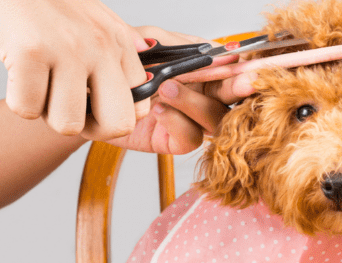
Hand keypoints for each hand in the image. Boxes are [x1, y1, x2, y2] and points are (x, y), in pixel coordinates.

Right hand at [0, 0, 149, 138]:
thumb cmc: (40, 6)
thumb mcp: (91, 20)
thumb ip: (120, 52)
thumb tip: (147, 88)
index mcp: (118, 40)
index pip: (138, 108)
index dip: (110, 119)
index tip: (88, 106)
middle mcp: (99, 44)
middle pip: (118, 125)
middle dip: (89, 129)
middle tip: (66, 108)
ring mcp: (67, 48)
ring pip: (69, 125)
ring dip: (47, 114)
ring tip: (38, 83)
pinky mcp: (29, 52)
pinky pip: (28, 110)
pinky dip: (18, 101)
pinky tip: (16, 74)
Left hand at [105, 27, 258, 153]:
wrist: (92, 92)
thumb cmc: (122, 65)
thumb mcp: (147, 42)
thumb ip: (174, 43)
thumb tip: (208, 48)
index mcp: (204, 68)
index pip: (234, 68)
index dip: (246, 69)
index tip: (248, 66)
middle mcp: (202, 94)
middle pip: (232, 97)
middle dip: (239, 89)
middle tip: (242, 83)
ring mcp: (190, 119)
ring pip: (214, 119)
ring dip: (195, 103)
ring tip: (167, 88)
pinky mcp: (173, 140)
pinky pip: (190, 138)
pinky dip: (177, 122)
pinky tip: (158, 110)